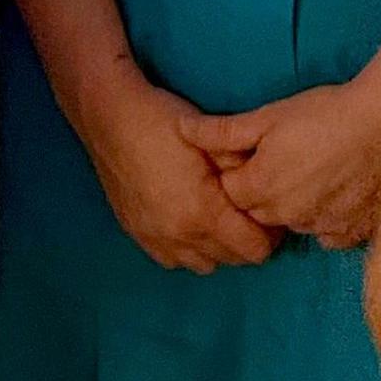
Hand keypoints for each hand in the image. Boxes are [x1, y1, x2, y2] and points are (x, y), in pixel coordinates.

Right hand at [76, 73, 278, 273]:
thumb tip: (266, 193)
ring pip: (204, 264)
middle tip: (247, 213)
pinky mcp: (137, 234)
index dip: (270, 235)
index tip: (268, 214)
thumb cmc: (164, 121)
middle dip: (247, 240)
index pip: (254, 249)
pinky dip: (188, 248)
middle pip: (232, 260)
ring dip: (218, 248)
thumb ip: (243, 172)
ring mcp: (155, 238)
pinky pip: (174, 260)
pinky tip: (188, 223)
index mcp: (202, 212)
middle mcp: (179, 235)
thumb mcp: (213, 141)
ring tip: (219, 219)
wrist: (110, 116)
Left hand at [195, 71, 380, 248]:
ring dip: (293, 206)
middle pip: (258, 213)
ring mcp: (322, 228)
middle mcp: (288, 216)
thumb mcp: (268, 116)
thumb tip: (181, 130)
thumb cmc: (326, 112)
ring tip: (311, 170)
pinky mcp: (353, 233)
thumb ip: (222, 131)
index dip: (236, 173)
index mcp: (261, 188)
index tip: (251, 154)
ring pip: (293, 223)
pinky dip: (325, 219)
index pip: (230, 194)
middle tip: (282, 160)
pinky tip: (334, 192)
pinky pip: (327, 234)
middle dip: (260, 193)